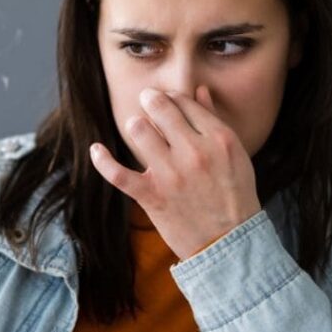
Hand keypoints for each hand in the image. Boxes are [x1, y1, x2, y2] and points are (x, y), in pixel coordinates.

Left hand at [88, 85, 261, 260]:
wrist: (229, 241)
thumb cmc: (234, 194)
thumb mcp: (235, 153)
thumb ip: (215, 120)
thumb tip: (198, 90)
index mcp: (219, 138)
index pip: (184, 101)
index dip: (171, 97)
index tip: (166, 102)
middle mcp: (194, 152)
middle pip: (159, 108)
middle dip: (150, 101)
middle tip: (147, 103)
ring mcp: (171, 174)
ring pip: (138, 130)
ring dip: (135, 126)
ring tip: (138, 130)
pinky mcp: (151, 195)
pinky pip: (117, 173)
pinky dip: (102, 160)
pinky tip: (96, 149)